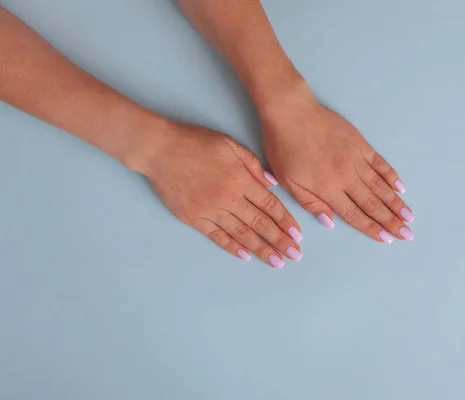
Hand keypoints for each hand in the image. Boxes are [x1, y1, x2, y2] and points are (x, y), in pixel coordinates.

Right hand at [138, 123, 302, 267]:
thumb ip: (253, 164)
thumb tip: (272, 184)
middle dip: (280, 241)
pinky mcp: (194, 218)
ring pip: (242, 234)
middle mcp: (228, 198)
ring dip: (261, 249)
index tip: (298, 235)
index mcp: (240, 179)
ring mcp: (210, 210)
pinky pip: (217, 236)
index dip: (286, 221)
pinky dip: (232, 247)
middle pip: (260, 223)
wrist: (158, 149)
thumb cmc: (194, 141)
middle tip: (294, 254)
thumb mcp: (229, 144)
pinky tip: (246, 255)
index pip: (270, 205)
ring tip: (276, 262)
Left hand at [261, 86, 413, 242]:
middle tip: (407, 234)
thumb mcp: (288, 181)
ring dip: (396, 202)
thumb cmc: (284, 147)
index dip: (371, 228)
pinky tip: (400, 187)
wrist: (291, 112)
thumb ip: (310, 203)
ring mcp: (355, 158)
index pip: (354, 214)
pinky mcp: (359, 143)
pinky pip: (380, 162)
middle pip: (372, 203)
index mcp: (327, 188)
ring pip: (380, 185)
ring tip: (409, 216)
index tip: (387, 239)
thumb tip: (330, 221)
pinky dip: (391, 176)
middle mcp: (346, 175)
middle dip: (391, 221)